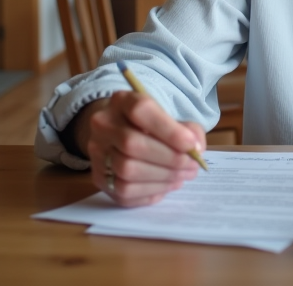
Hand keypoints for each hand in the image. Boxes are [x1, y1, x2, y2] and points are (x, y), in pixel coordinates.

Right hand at [75, 92, 206, 206]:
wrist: (122, 135)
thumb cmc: (153, 126)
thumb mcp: (172, 117)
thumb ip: (189, 130)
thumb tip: (195, 150)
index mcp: (122, 101)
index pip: (141, 110)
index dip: (169, 130)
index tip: (192, 145)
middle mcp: (103, 125)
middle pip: (132, 143)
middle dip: (168, 158)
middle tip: (192, 165)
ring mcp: (97, 152)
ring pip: (127, 170)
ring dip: (162, 177)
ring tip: (182, 175)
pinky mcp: (98, 178)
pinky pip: (124, 192)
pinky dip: (151, 191)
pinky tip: (166, 185)